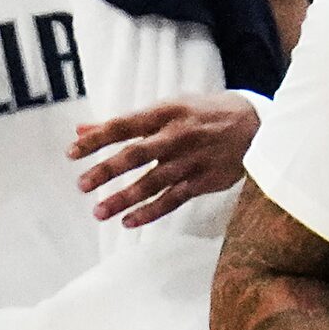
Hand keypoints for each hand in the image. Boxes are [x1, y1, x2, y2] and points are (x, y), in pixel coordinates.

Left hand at [69, 92, 259, 227]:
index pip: (122, 126)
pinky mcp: (204, 181)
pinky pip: (173, 200)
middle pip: (135, 155)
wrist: (257, 125)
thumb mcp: (166, 108)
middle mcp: (177, 136)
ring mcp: (191, 160)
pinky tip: (129, 222)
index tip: (71, 153)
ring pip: (152, 182)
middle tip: (81, 185)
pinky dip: (151, 212)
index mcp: (164, 113)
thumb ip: (123, 122)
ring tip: (98, 212)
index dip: (96, 139)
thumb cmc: (201, 114)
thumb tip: (80, 129)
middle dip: (106, 171)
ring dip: (124, 198)